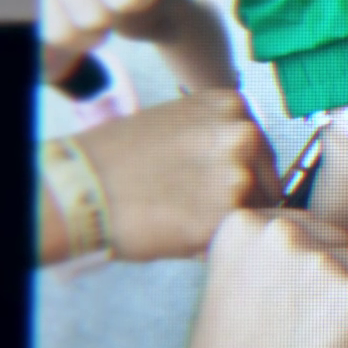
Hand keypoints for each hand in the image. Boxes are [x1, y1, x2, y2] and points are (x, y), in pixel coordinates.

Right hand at [72, 90, 276, 260]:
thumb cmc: (121, 158)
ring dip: (228, 222)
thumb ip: (219, 137)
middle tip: (196, 206)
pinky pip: (235, 236)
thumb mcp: (180, 124)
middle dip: (241, 200)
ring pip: (254, 213)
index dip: (242, 175)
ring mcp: (237, 175)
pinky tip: (180, 231)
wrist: (81, 186)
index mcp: (231, 105)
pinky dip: (214, 241)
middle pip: (266, 183)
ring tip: (184, 216)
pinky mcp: (226, 215)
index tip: (217, 185)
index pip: (260, 151)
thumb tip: (249, 166)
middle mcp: (242, 134)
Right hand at [180, 210, 347, 347]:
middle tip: (297, 326)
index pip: (306, 228)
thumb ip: (273, 252)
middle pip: (339, 243)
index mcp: (245, 225)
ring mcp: (322, 263)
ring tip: (312, 339)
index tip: (280, 303)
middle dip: (332, 280)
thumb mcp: (235, 283)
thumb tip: (325, 240)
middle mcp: (282, 234)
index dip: (303, 271)